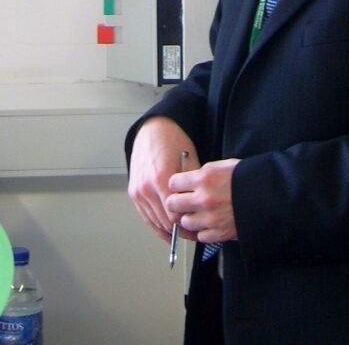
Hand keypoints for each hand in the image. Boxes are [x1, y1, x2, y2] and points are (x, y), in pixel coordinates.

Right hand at [128, 117, 198, 241]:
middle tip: (193, 235)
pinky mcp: (133, 192)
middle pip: (163, 222)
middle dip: (179, 231)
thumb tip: (199, 207)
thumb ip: (193, 186)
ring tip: (182, 234)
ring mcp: (137, 191)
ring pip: (153, 222)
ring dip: (167, 231)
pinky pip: (145, 216)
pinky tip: (166, 230)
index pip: (174, 216)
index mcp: (161, 179)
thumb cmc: (173, 141)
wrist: (153, 130)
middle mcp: (146, 187)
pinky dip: (156, 225)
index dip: (187, 226)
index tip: (197, 229)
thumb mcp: (190, 160)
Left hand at [167, 158, 240, 243]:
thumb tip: (189, 180)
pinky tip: (211, 223)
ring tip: (200, 213)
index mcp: (204, 178)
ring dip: (190, 218)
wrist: (270, 196)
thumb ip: (204, 173)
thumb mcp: (225, 166)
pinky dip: (204, 231)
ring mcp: (210, 218)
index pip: (173, 183)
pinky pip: (200, 236)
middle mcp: (203, 198)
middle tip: (184, 202)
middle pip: (173, 204)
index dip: (176, 185)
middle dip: (177, 203)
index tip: (180, 186)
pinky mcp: (218, 233)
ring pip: (184, 222)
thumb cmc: (248, 178)